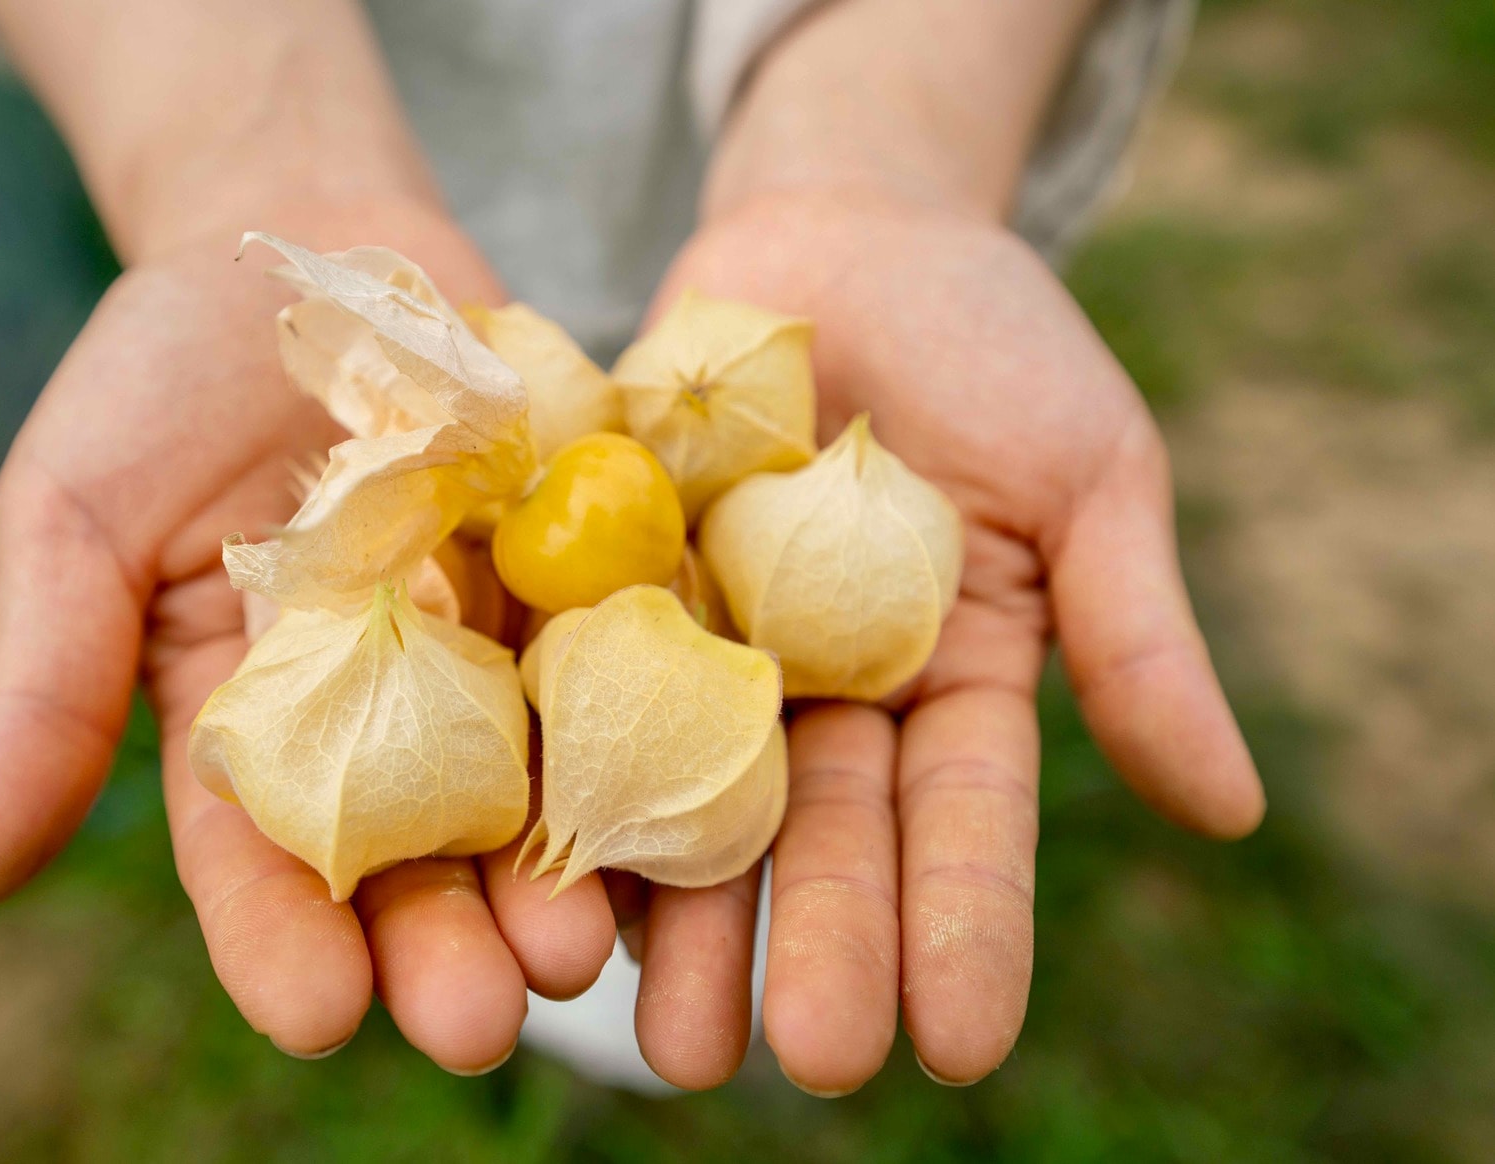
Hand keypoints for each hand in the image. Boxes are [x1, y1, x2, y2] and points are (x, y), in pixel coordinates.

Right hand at [0, 200, 615, 1069]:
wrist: (311, 243)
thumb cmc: (164, 379)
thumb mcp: (75, 517)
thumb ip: (42, 689)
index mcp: (245, 723)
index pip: (256, 859)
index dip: (280, 941)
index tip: (316, 1014)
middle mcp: (380, 713)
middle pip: (412, 853)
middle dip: (442, 942)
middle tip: (480, 1022)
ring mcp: (490, 649)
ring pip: (529, 787)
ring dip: (557, 876)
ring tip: (583, 951)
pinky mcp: (581, 575)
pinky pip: (620, 666)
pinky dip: (645, 737)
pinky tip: (674, 811)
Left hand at [626, 191, 1265, 1092]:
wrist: (845, 232)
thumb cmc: (994, 344)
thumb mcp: (1088, 477)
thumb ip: (1134, 636)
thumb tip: (1234, 812)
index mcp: (947, 682)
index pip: (962, 822)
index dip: (965, 925)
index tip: (962, 1045)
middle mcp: (820, 692)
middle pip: (814, 833)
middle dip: (809, 942)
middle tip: (796, 1059)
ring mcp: (705, 643)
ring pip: (684, 791)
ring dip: (675, 912)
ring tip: (663, 1030)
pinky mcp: (603, 583)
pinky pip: (576, 681)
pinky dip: (559, 769)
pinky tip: (544, 872)